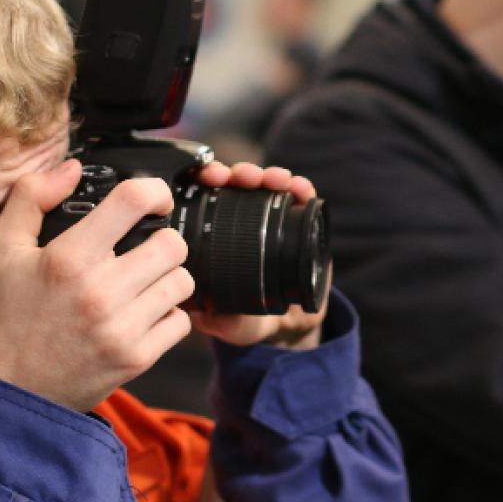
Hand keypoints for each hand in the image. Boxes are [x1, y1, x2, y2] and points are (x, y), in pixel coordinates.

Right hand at [0, 160, 193, 411]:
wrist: (17, 392)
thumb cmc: (12, 317)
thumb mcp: (3, 251)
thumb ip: (29, 198)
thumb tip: (71, 168)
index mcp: (69, 257)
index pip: (134, 200)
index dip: (155, 192)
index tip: (154, 202)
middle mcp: (100, 290)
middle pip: (173, 244)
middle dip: (164, 242)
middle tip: (146, 252)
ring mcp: (123, 326)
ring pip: (183, 282)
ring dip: (169, 279)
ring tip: (143, 285)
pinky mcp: (138, 357)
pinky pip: (182, 321)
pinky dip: (169, 317)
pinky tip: (143, 316)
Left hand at [190, 162, 328, 349]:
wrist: (288, 329)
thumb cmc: (249, 320)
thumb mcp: (228, 322)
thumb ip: (216, 317)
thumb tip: (199, 305)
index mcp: (216, 236)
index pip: (207, 197)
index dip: (206, 180)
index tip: (208, 178)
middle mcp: (242, 223)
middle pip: (236, 184)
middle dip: (238, 173)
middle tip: (241, 177)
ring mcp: (273, 222)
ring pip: (267, 186)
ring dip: (268, 175)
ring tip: (273, 179)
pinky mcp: (303, 227)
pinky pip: (302, 199)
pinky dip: (300, 188)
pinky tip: (299, 187)